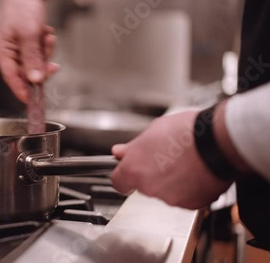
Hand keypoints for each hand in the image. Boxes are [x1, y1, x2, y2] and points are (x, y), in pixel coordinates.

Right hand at [0, 0, 58, 102]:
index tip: (33, 101)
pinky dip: (46, 44)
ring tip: (47, 37)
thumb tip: (35, 79)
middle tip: (53, 66)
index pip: (11, 77)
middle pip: (26, 71)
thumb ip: (32, 58)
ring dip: (45, 52)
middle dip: (41, 66)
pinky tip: (46, 32)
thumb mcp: (29, 34)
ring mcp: (18, 45)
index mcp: (2, 49)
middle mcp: (8, 50)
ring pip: (35, 61)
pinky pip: (39, 51)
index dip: (22, 90)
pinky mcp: (27, 40)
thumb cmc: (22, 5)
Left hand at [111, 111, 232, 208]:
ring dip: (172, 181)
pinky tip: (197, 172)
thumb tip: (119, 152)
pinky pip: (186, 197)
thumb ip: (133, 147)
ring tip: (186, 162)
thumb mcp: (153, 131)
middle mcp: (149, 187)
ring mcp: (170, 198)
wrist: (217, 141)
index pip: (118, 182)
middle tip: (167, 157)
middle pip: (145, 185)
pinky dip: (190, 188)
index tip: (130, 170)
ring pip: (166, 192)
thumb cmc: (186, 132)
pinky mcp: (191, 203)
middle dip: (153, 174)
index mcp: (134, 169)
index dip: (125, 175)